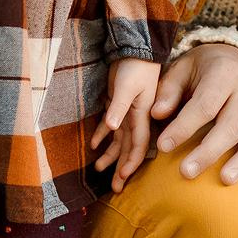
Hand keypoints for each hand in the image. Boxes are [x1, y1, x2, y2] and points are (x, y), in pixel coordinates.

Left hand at [100, 57, 161, 182]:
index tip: (123, 177)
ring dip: (110, 155)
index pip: (138, 144)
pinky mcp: (119, 105)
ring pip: (119, 140)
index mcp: (143, 115)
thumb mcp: (127, 86)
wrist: (135, 48)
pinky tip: (94, 145)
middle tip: (115, 189)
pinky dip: (103, 135)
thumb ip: (119, 107)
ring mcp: (128, 112)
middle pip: (129, 148)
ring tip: (98, 169)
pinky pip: (111, 125)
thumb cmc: (134, 67)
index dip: (131, 162)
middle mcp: (138, 118)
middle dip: (122, 168)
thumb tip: (112, 128)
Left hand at [121, 43, 237, 186]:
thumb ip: (169, 91)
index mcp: (224, 74)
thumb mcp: (182, 69)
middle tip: (186, 172)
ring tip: (225, 180)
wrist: (235, 59)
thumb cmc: (201, 70)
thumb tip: (157, 114)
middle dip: (209, 151)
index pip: (205, 104)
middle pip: (231, 125)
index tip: (163, 146)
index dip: (184, 126)